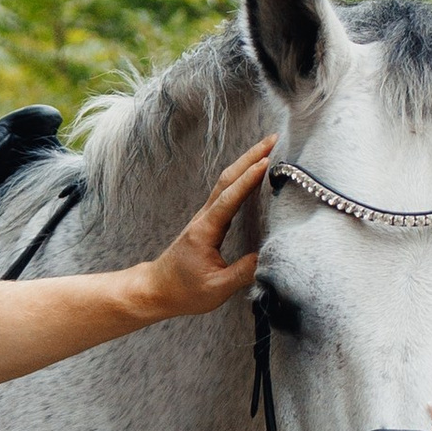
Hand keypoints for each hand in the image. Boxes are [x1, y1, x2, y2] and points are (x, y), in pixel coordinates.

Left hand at [133, 141, 273, 318]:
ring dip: (246, 162)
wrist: (158, 289)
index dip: (248, 180)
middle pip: (227, 179)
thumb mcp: (216, 289)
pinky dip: (242, 176)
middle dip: (250, 157)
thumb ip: (242, 273)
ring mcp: (205, 217)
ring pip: (226, 182)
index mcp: (205, 231)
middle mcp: (204, 218)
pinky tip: (254, 171)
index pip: (229, 200)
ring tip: (269, 148)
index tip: (267, 162)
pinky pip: (226, 192)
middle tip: (274, 139)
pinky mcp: (208, 221)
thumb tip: (268, 259)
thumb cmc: (184, 291)